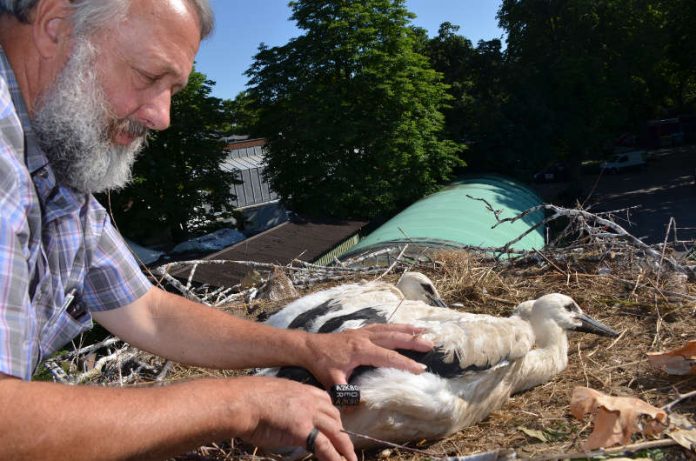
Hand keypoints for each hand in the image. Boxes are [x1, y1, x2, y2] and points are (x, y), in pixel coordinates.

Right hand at [231, 376, 355, 460]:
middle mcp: (309, 399)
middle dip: (342, 431)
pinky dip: (334, 458)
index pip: (325, 400)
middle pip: (334, 416)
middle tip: (346, 446)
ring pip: (335, 431)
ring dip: (345, 447)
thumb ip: (284, 405)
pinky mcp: (303, 430)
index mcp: (301, 390)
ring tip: (350, 460)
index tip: (335, 424)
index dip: (331, 414)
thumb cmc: (247, 400)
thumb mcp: (271, 395)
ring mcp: (308, 414)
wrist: (242, 402)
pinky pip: (325, 446)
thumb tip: (283, 417)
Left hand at [302, 324, 433, 387]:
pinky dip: (395, 326)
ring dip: (407, 329)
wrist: (308, 347)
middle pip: (394, 337)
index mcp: (361, 350)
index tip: (421, 369)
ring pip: (390, 328)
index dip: (405, 363)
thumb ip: (345, 393)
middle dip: (413, 341)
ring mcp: (363, 332)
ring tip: (424, 329)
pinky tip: (403, 327)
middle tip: (431, 343)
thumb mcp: (332, 381)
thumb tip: (356, 406)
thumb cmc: (320, 364)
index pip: (389, 357)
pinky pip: (382, 326)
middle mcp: (365, 338)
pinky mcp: (360, 331)